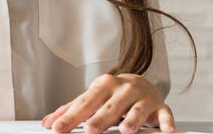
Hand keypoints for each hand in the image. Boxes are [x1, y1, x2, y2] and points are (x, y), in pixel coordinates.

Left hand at [41, 73, 173, 133]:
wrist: (142, 83)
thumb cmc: (113, 94)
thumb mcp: (92, 98)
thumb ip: (71, 110)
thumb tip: (48, 122)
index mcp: (103, 86)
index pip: (84, 103)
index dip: (70, 117)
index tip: (57, 129)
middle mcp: (123, 89)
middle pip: (109, 107)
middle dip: (100, 119)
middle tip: (90, 130)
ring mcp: (142, 98)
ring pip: (136, 110)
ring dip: (132, 120)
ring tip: (125, 130)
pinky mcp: (160, 107)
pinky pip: (164, 114)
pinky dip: (165, 122)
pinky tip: (165, 130)